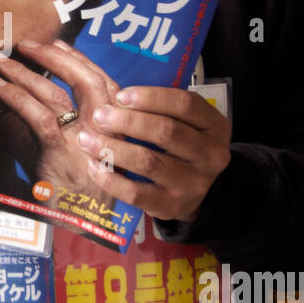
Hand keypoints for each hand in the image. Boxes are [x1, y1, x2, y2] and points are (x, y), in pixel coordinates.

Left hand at [0, 38, 119, 193]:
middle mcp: (105, 125)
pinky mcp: (62, 148)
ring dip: (23, 71)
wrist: (83, 225)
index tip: (57, 44)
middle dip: (53, 55)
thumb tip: (14, 108)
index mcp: (114, 123)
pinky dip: (14, 96)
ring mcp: (86, 136)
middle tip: (26, 44)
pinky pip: (36, 114)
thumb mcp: (68, 153)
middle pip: (84, 77)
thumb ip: (48, 129)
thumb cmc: (76, 190)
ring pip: (54, 92)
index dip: (78, 59)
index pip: (100, 79)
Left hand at [77, 85, 231, 223]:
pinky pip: (137, 193)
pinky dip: (111, 179)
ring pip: (148, 162)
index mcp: (216, 127)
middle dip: (127, 121)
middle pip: (166, 132)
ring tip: (87, 139)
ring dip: (113, 148)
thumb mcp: (189, 125)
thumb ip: (164, 109)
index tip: (121, 96)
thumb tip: (117, 97)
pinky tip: (94, 166)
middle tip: (100, 115)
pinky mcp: (173, 206)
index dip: (151, 97)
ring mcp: (193, 183)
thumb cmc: (185, 148)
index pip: (185, 104)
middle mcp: (211, 155)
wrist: (200, 193)